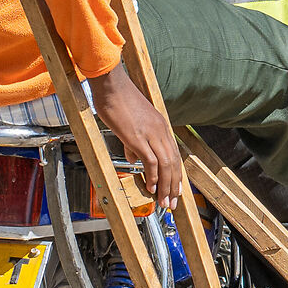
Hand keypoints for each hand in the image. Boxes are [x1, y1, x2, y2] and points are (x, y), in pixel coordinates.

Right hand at [86, 64, 181, 211]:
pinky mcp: (138, 137)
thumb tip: (133, 158)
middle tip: (172, 202)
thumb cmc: (118, 100)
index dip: (176, 175)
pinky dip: (153, 176)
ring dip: (166, 186)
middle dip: (174, 185)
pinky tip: (151, 187)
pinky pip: (151, 161)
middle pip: (174, 163)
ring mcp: (151, 134)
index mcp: (161, 126)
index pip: (174, 155)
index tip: (175, 189)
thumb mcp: (131, 123)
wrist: (111, 85)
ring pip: (166, 165)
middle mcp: (160, 130)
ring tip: (164, 202)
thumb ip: (134, 142)